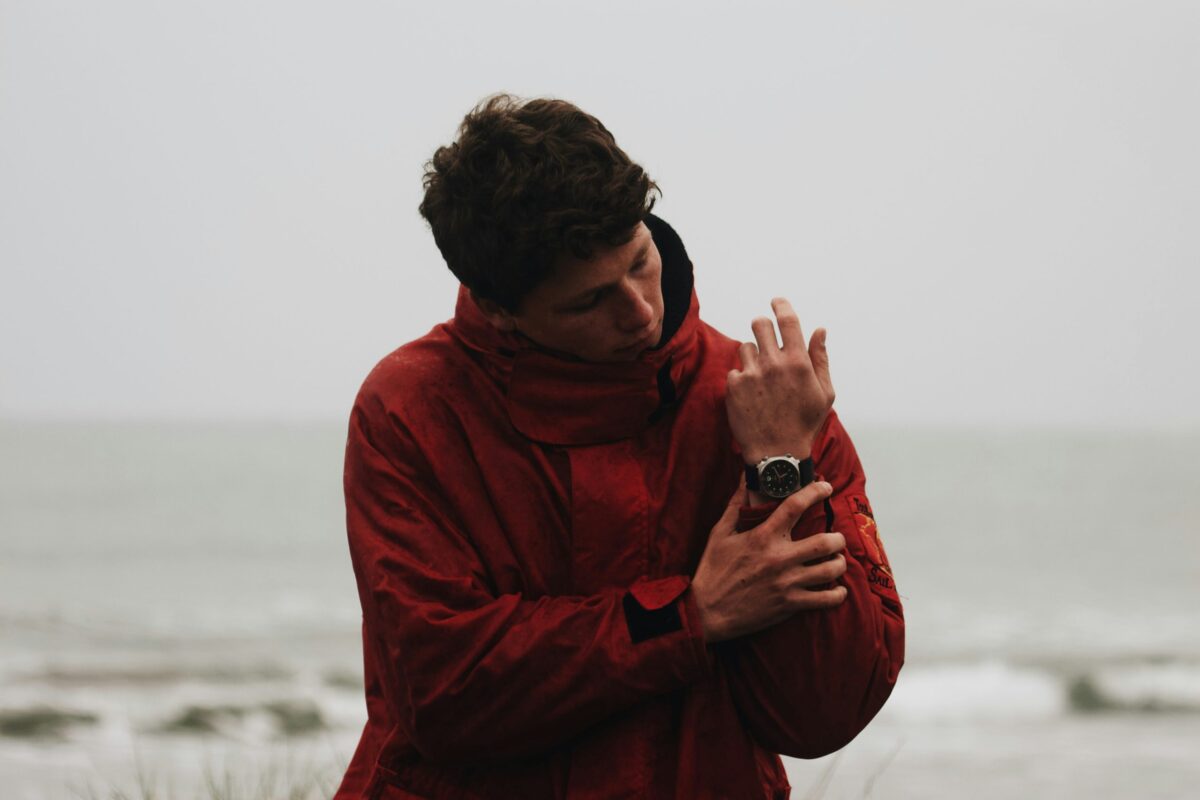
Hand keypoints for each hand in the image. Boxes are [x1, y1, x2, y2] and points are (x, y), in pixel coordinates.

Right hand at [691, 477, 847, 643]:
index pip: (795, 506)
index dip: (815, 491)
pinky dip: (837, 594)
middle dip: (838, 537)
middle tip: (836, 537)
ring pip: (830, 570)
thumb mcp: (719, 533)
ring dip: (839, 562)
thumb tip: (745, 477)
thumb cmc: (712, 570)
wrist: (706, 611)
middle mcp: (778, 558)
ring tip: (837, 560)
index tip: (826, 486)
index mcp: (762, 537)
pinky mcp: (790, 604)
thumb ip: (735, 504)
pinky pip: (825, 599)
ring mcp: (786, 583)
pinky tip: (837, 589)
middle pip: (825, 542)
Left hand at [726, 298, 834, 464]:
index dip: (781, 305)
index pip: (787, 320)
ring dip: (752, 356)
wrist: (776, 454)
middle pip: (759, 324)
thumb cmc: (804, 424)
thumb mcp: (824, 393)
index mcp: (799, 363)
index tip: (776, 301)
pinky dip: (742, 379)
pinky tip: (751, 396)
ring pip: (745, 346)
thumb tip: (820, 329)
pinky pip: (735, 370)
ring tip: (761, 379)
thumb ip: (820, 358)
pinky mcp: (733, 387)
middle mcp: (774, 364)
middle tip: (766, 339)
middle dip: (762, 327)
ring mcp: (751, 374)